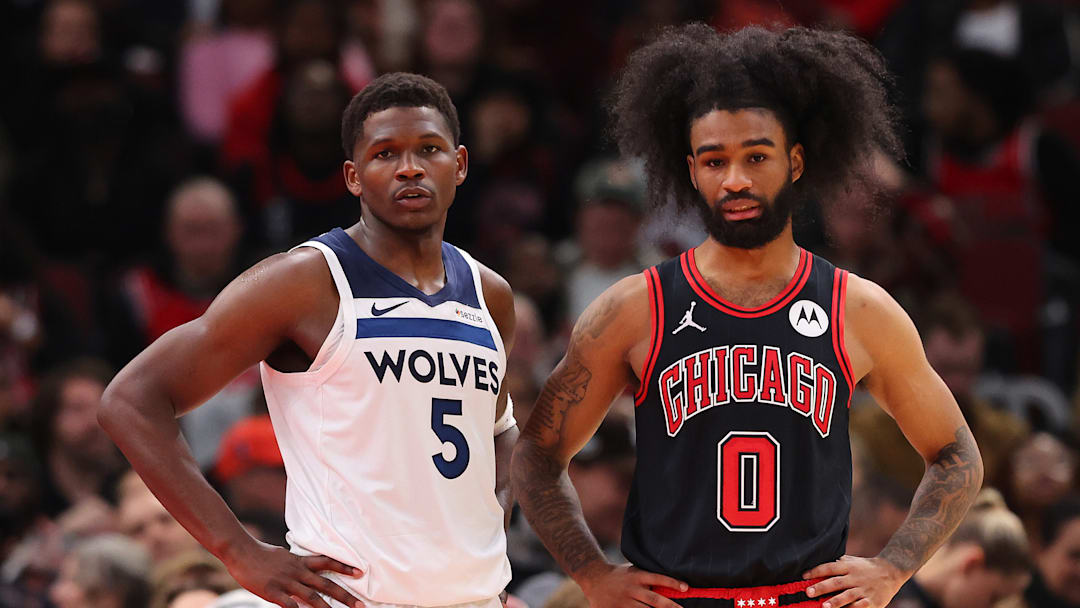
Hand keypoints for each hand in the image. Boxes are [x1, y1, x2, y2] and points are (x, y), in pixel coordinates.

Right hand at [222, 539, 363, 607]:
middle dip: (345, 596)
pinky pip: (290, 605)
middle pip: (326, 584)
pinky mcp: (273, 592)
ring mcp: (286, 582)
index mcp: (300, 562)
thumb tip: (305, 567)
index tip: (360, 572)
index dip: (344, 567)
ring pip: (313, 597)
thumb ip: (296, 564)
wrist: (241, 550)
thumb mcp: (284, 556)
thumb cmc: (260, 554)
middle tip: (360, 605)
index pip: (327, 562)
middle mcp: (297, 571)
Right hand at [578, 562, 688, 607]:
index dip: (672, 583)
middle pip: (654, 600)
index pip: (658, 578)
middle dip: (670, 607)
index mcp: (637, 576)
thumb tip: (670, 586)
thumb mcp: (633, 572)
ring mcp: (623, 601)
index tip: (686, 588)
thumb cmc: (619, 576)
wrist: (593, 578)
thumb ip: (648, 578)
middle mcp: (631, 588)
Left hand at [802, 555, 905, 607]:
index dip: (816, 571)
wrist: (892, 571)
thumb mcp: (852, 561)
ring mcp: (864, 590)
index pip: (830, 567)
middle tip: (808, 592)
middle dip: (821, 587)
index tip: (804, 576)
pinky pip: (861, 606)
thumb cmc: (866, 567)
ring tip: (824, 606)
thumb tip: (819, 563)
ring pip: (848, 596)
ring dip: (835, 602)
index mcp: (849, 567)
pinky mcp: (872, 601)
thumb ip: (838, 563)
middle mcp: (855, 578)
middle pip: (836, 582)